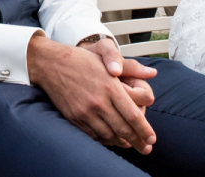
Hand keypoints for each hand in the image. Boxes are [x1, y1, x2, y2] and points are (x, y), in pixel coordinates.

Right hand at [28, 35, 155, 153]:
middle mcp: (99, 102)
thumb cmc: (82, 59)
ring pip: (109, 135)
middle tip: (146, 148)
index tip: (152, 138)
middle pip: (123, 129)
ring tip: (130, 144)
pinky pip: (93, 135)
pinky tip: (111, 139)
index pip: (133, 115)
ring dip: (121, 143)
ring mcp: (85, 112)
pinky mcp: (74, 118)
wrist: (52, 64)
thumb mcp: (107, 57)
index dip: (144, 130)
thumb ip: (131, 67)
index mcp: (111, 87)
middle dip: (137, 141)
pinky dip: (105, 140)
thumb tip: (152, 73)